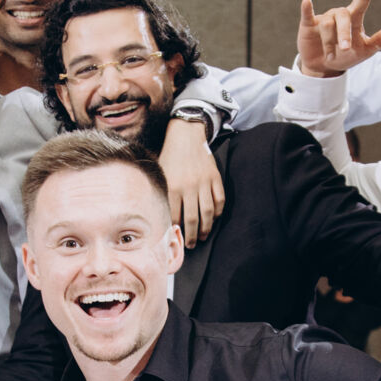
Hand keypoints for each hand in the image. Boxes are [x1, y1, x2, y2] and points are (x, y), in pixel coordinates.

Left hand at [160, 118, 224, 242]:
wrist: (186, 135)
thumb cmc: (170, 157)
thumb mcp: (161, 175)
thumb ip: (162, 194)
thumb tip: (163, 217)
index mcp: (173, 186)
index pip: (175, 216)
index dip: (175, 230)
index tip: (175, 239)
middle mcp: (189, 186)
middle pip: (193, 218)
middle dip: (192, 235)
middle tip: (191, 244)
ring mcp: (204, 182)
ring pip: (208, 212)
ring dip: (206, 228)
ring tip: (203, 236)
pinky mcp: (215, 177)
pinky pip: (220, 199)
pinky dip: (218, 212)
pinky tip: (213, 219)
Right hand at [296, 0, 380, 78]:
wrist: (324, 68)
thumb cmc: (347, 56)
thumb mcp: (366, 50)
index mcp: (354, 18)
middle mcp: (339, 14)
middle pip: (343, 18)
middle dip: (344, 34)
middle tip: (345, 49)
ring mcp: (323, 18)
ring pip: (327, 25)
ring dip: (329, 43)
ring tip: (330, 55)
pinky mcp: (308, 24)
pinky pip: (307, 14)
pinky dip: (307, 8)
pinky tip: (307, 1)